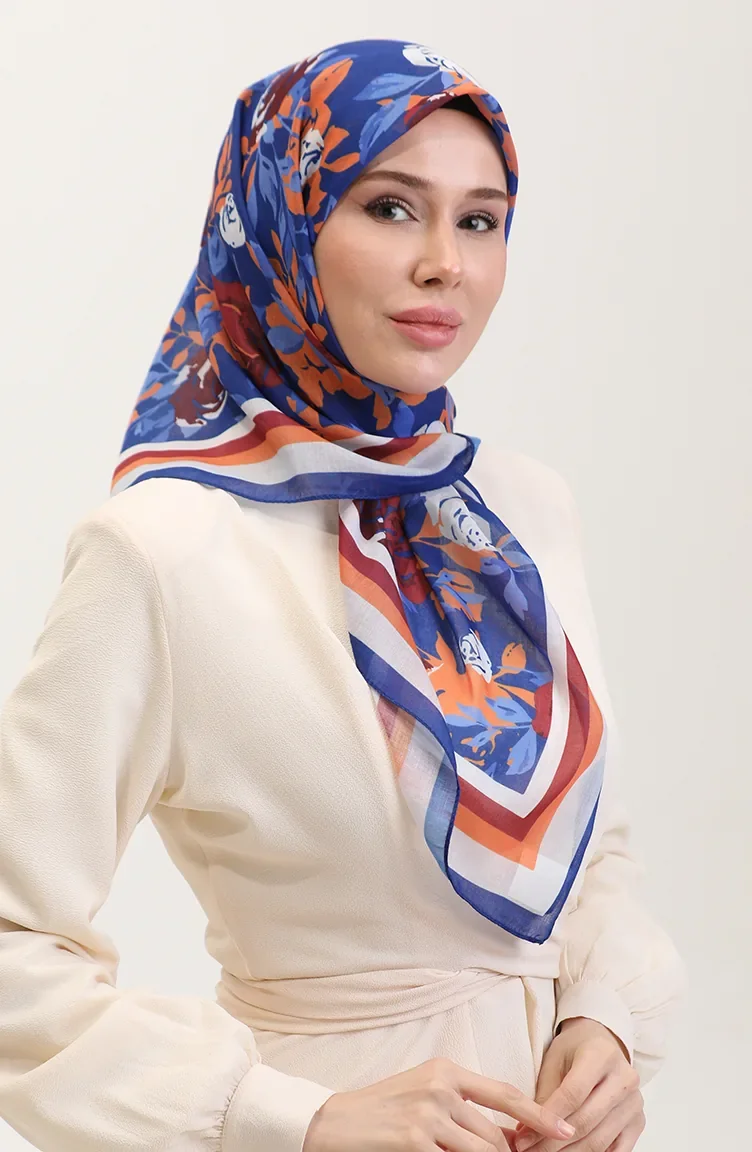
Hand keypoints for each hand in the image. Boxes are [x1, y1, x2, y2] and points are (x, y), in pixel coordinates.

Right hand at [302, 1056, 577, 1151]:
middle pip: (494, 1136)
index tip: (566, 1129)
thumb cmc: (379, 1112)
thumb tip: (502, 1135)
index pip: (503, 1093)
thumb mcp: (422, 1095)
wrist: (330, 1124)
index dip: (537, 1114)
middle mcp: (441, 1088)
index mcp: (445, 1071)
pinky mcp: (415, 1142)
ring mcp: (428, 1116)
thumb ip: (459, 1107)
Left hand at [513, 1018, 643, 1151]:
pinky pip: (616, 1150)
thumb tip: (528, 1131)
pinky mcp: (639, 1121)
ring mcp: (634, 1102)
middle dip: (553, 1141)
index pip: (573, 1094)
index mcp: (601, 1054)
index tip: (525, 1136)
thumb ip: (546, 1093)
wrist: (602, 1044)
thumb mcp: (554, 1059)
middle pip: (586, 1121)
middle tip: (529, 1150)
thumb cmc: (575, 1050)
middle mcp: (624, 1078)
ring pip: (599, 1140)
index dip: (548, 1118)